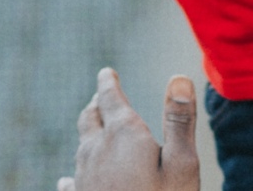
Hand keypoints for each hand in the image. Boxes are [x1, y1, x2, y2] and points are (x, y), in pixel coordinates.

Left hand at [57, 69, 201, 190]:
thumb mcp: (182, 164)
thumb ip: (179, 121)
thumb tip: (179, 78)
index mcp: (123, 135)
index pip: (111, 97)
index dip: (109, 82)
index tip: (107, 72)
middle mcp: (95, 151)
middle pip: (89, 118)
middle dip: (97, 105)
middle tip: (101, 98)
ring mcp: (82, 178)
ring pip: (81, 146)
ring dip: (88, 135)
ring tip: (95, 132)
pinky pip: (71, 180)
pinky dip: (75, 172)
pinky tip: (70, 181)